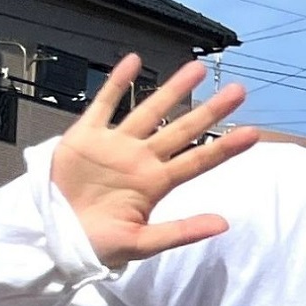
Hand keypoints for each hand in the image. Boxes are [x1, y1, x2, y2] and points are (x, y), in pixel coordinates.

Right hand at [51, 56, 261, 269]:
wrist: (53, 237)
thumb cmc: (98, 244)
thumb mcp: (142, 243)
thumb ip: (182, 232)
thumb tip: (223, 224)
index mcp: (156, 183)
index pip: (198, 161)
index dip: (224, 147)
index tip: (253, 133)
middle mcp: (141, 159)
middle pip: (182, 129)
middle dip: (210, 111)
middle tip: (239, 91)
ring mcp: (115, 145)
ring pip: (150, 110)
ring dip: (173, 90)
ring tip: (197, 69)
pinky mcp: (85, 136)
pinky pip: (104, 104)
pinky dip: (117, 83)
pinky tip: (133, 62)